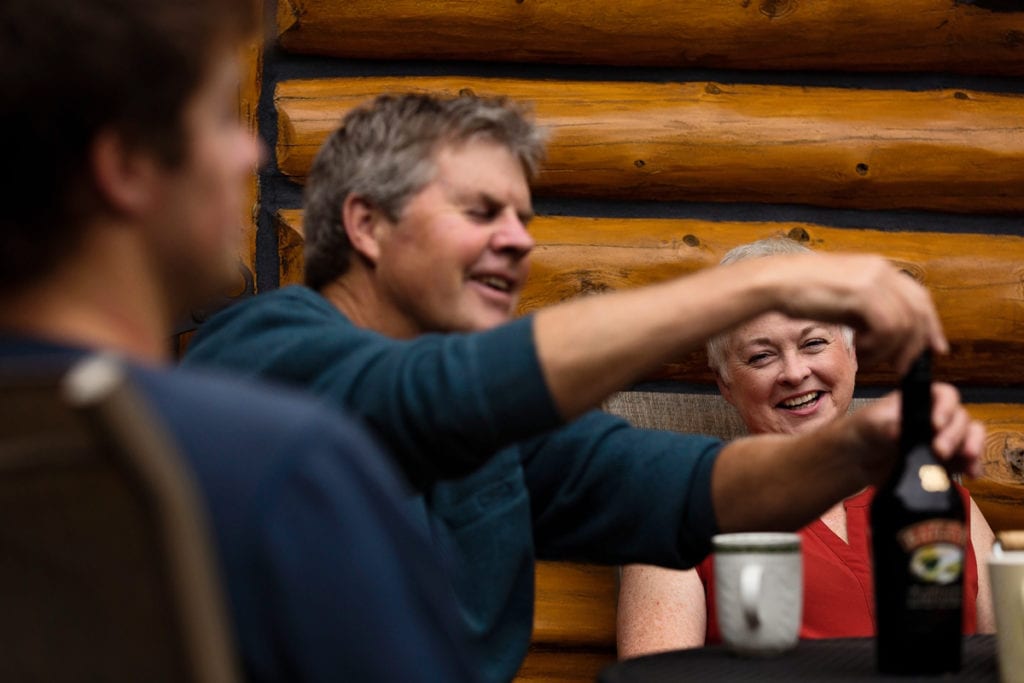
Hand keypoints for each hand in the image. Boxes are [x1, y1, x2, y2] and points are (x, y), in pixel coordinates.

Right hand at [762, 253, 947, 374]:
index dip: (931, 326)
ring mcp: (873, 280)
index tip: (934, 349)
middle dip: (916, 345)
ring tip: (866, 356)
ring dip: (888, 350)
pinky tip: (858, 349)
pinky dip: (876, 347)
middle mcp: (881, 271)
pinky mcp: (862, 293)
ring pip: (904, 325)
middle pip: (919, 313)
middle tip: (902, 367)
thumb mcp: (842, 296)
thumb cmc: (799, 291)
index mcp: (878, 269)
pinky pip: (887, 328)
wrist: (776, 281)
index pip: (919, 298)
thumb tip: (886, 329)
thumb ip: (866, 306)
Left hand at [854, 383, 984, 482]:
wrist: (859, 461)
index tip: (935, 425)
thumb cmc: (864, 431)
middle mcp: (938, 416)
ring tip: (966, 461)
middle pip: (961, 417)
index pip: (944, 395)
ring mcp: (945, 438)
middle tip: (939, 451)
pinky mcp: (948, 461)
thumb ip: (885, 426)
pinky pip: (969, 462)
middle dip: (954, 434)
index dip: (946, 407)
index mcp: (920, 400)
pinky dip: (974, 466)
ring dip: (973, 447)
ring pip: (972, 436)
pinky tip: (971, 474)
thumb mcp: (870, 424)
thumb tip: (899, 431)